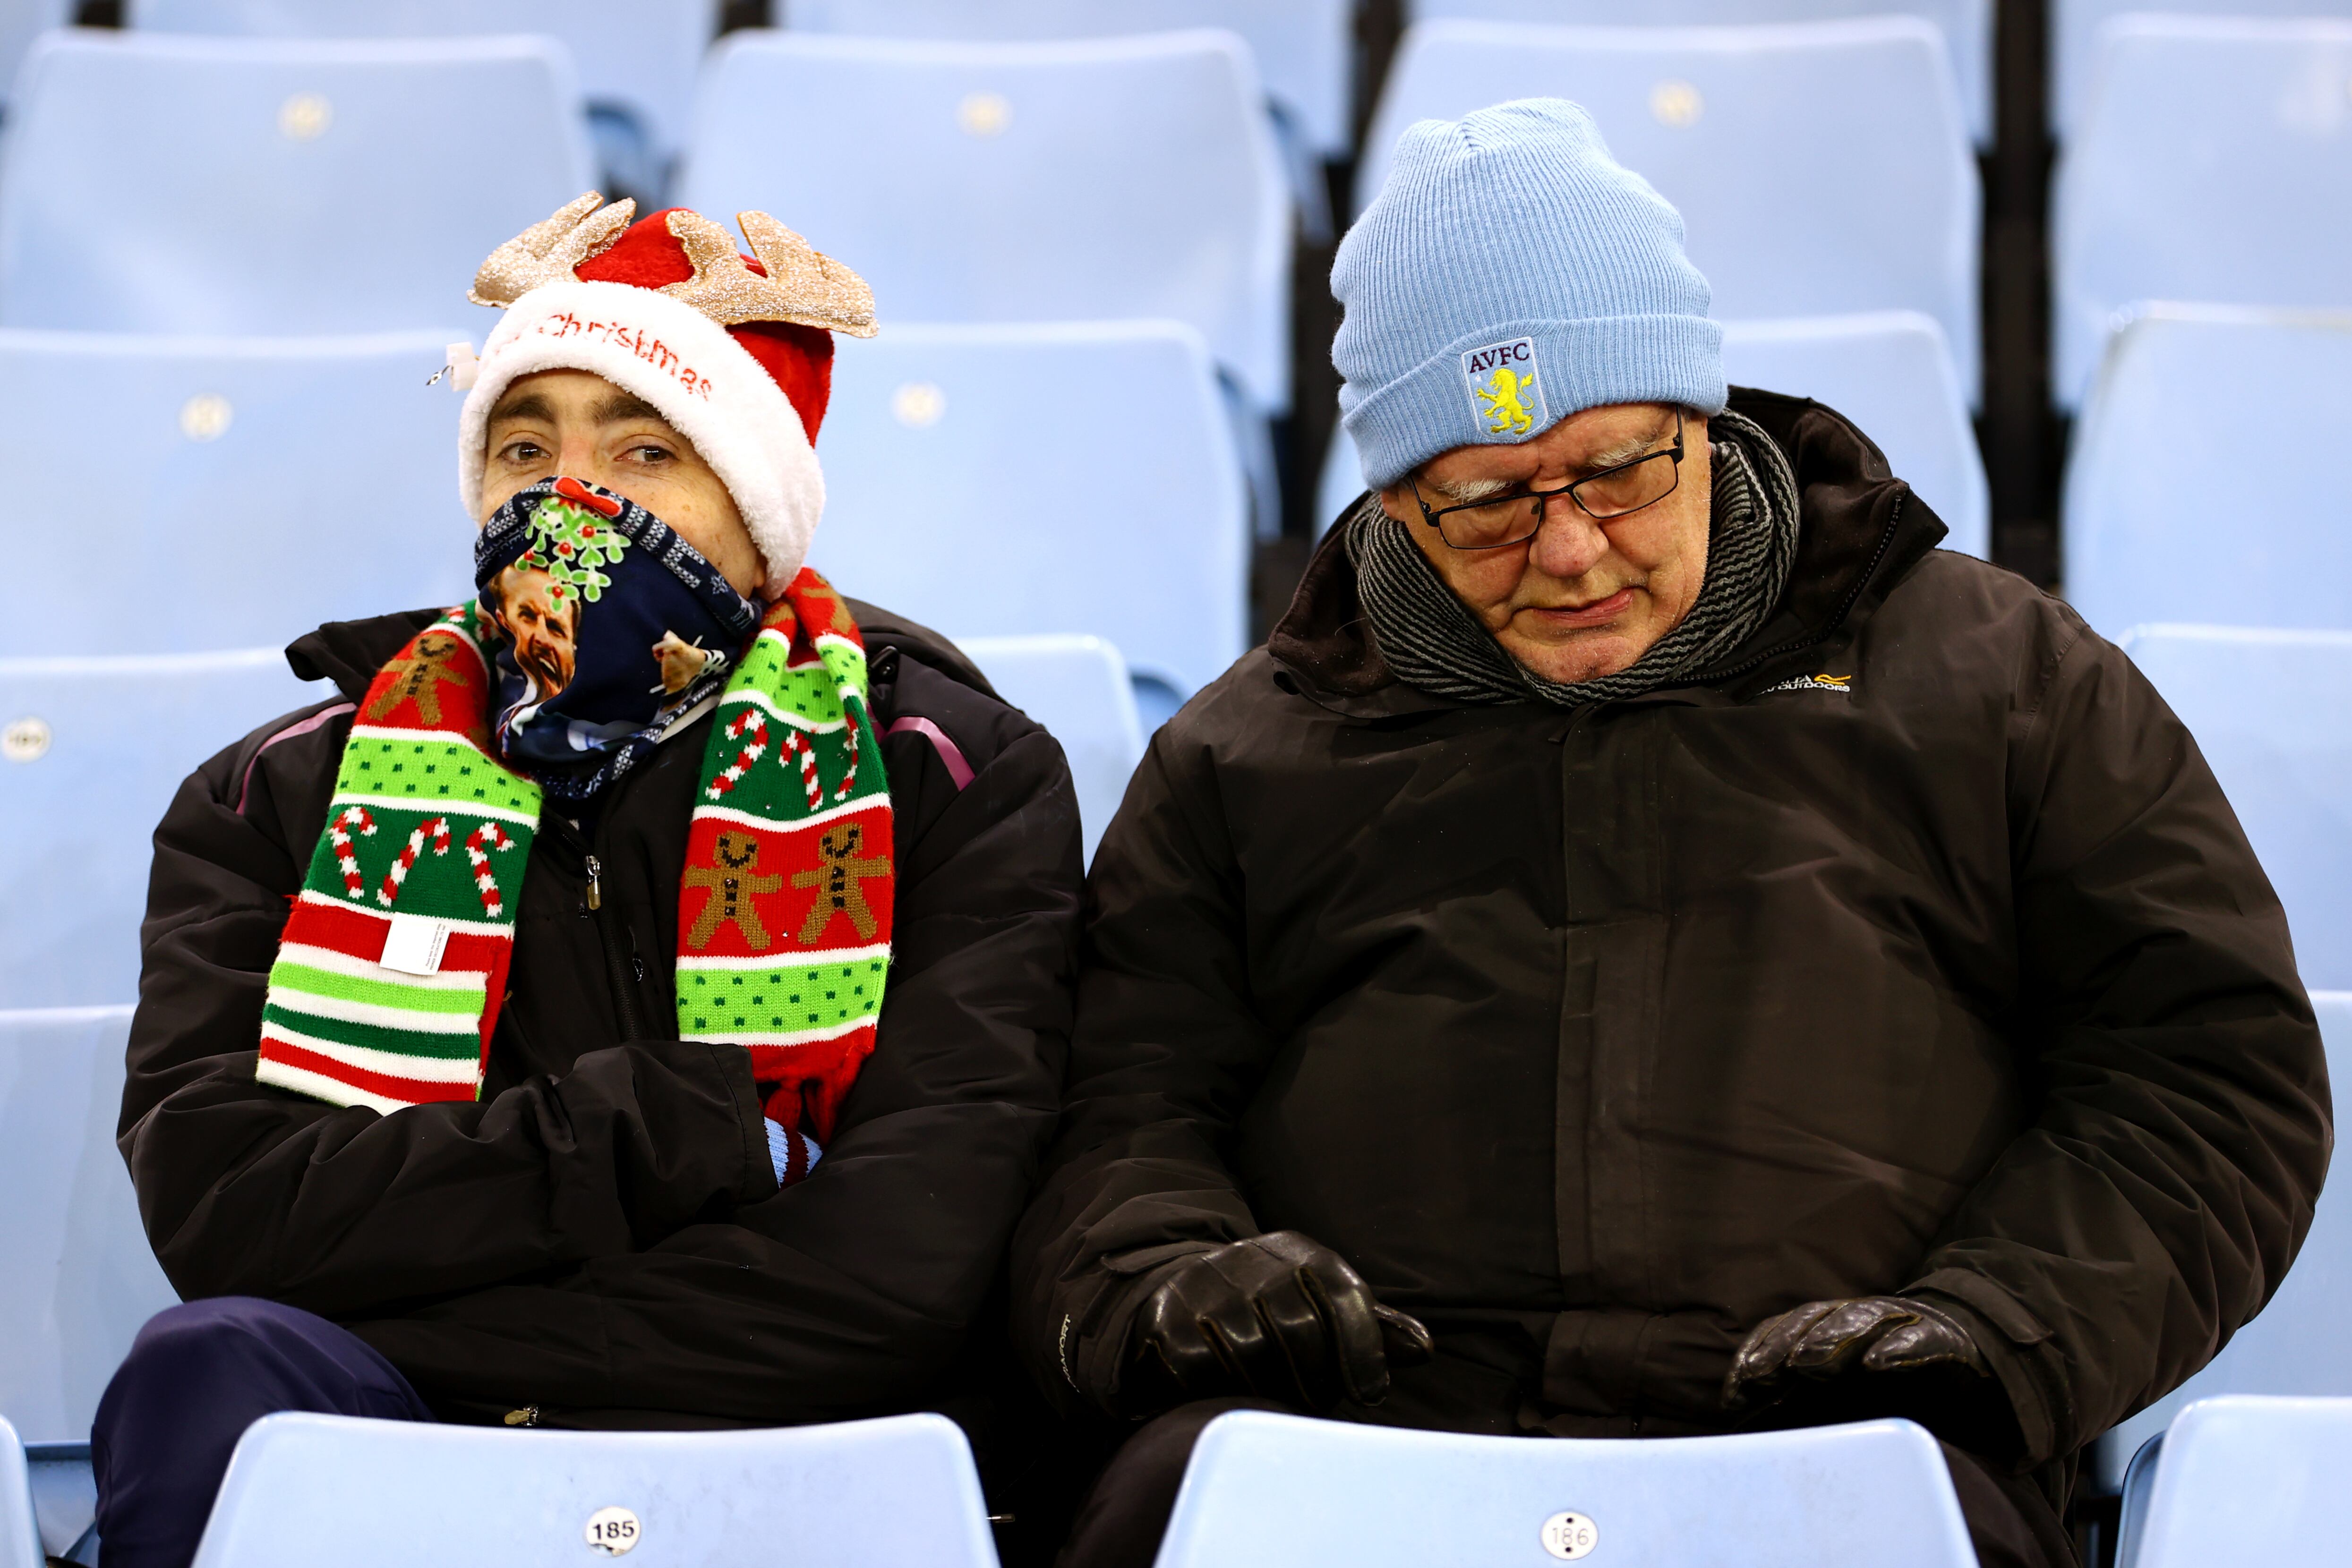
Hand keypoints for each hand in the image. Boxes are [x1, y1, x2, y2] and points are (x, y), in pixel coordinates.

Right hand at [1119, 1232, 1433, 1416]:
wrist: (1182, 1290)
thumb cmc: (1272, 1309)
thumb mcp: (1323, 1306)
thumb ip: (1373, 1330)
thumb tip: (1424, 1350)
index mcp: (1300, 1253)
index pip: (1343, 1294)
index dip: (1363, 1350)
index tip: (1371, 1395)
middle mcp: (1252, 1260)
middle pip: (1301, 1332)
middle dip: (1314, 1380)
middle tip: (1312, 1399)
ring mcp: (1206, 1286)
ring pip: (1253, 1356)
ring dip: (1267, 1390)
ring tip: (1272, 1396)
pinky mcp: (1168, 1319)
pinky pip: (1201, 1370)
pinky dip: (1216, 1390)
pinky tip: (1224, 1389)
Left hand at [1723, 1295, 1987, 1413]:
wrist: (1975, 1363)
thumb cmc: (1898, 1385)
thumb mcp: (1844, 1396)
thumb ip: (1803, 1404)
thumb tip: (1750, 1432)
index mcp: (1829, 1330)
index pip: (1781, 1333)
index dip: (1755, 1357)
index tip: (1734, 1394)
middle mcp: (1858, 1320)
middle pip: (1811, 1321)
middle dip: (1781, 1345)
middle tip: (1760, 1375)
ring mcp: (1898, 1323)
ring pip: (1858, 1319)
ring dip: (1827, 1339)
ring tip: (1804, 1362)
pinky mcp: (1941, 1337)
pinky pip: (1917, 1338)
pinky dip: (1896, 1348)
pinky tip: (1876, 1364)